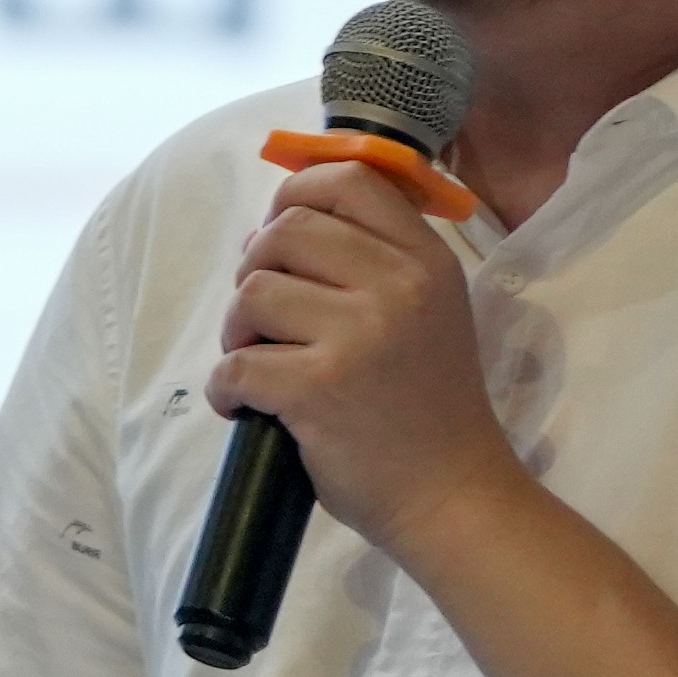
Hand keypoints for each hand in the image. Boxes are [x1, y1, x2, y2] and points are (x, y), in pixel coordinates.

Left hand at [207, 160, 523, 555]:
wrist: (452, 496)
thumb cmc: (430, 406)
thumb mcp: (428, 311)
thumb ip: (370, 260)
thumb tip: (272, 228)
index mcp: (426, 260)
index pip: (350, 180)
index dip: (297, 192)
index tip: (279, 230)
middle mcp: (398, 286)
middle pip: (287, 228)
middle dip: (255, 266)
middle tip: (262, 315)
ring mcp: (358, 336)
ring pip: (253, 291)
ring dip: (236, 329)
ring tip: (258, 362)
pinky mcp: (318, 389)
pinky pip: (236, 363)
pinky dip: (225, 387)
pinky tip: (246, 406)